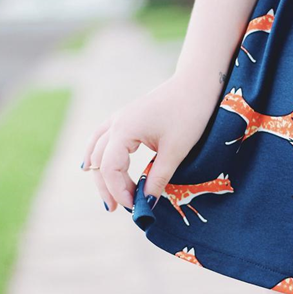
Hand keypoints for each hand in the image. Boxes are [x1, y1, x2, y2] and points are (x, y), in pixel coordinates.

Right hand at [81, 72, 221, 211]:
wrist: (197, 84)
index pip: (110, 168)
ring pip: (98, 150)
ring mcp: (120, 118)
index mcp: (124, 130)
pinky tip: (95, 166)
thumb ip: (158, 177)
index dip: (119, 191)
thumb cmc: (189, 114)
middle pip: (99, 161)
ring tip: (109, 196)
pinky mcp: (127, 118)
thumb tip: (147, 202)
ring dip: (101, 173)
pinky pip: (103, 139)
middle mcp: (116, 123)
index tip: (134, 207)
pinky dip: (99, 155)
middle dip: (108, 186)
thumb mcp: (176, 150)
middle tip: (118, 208)